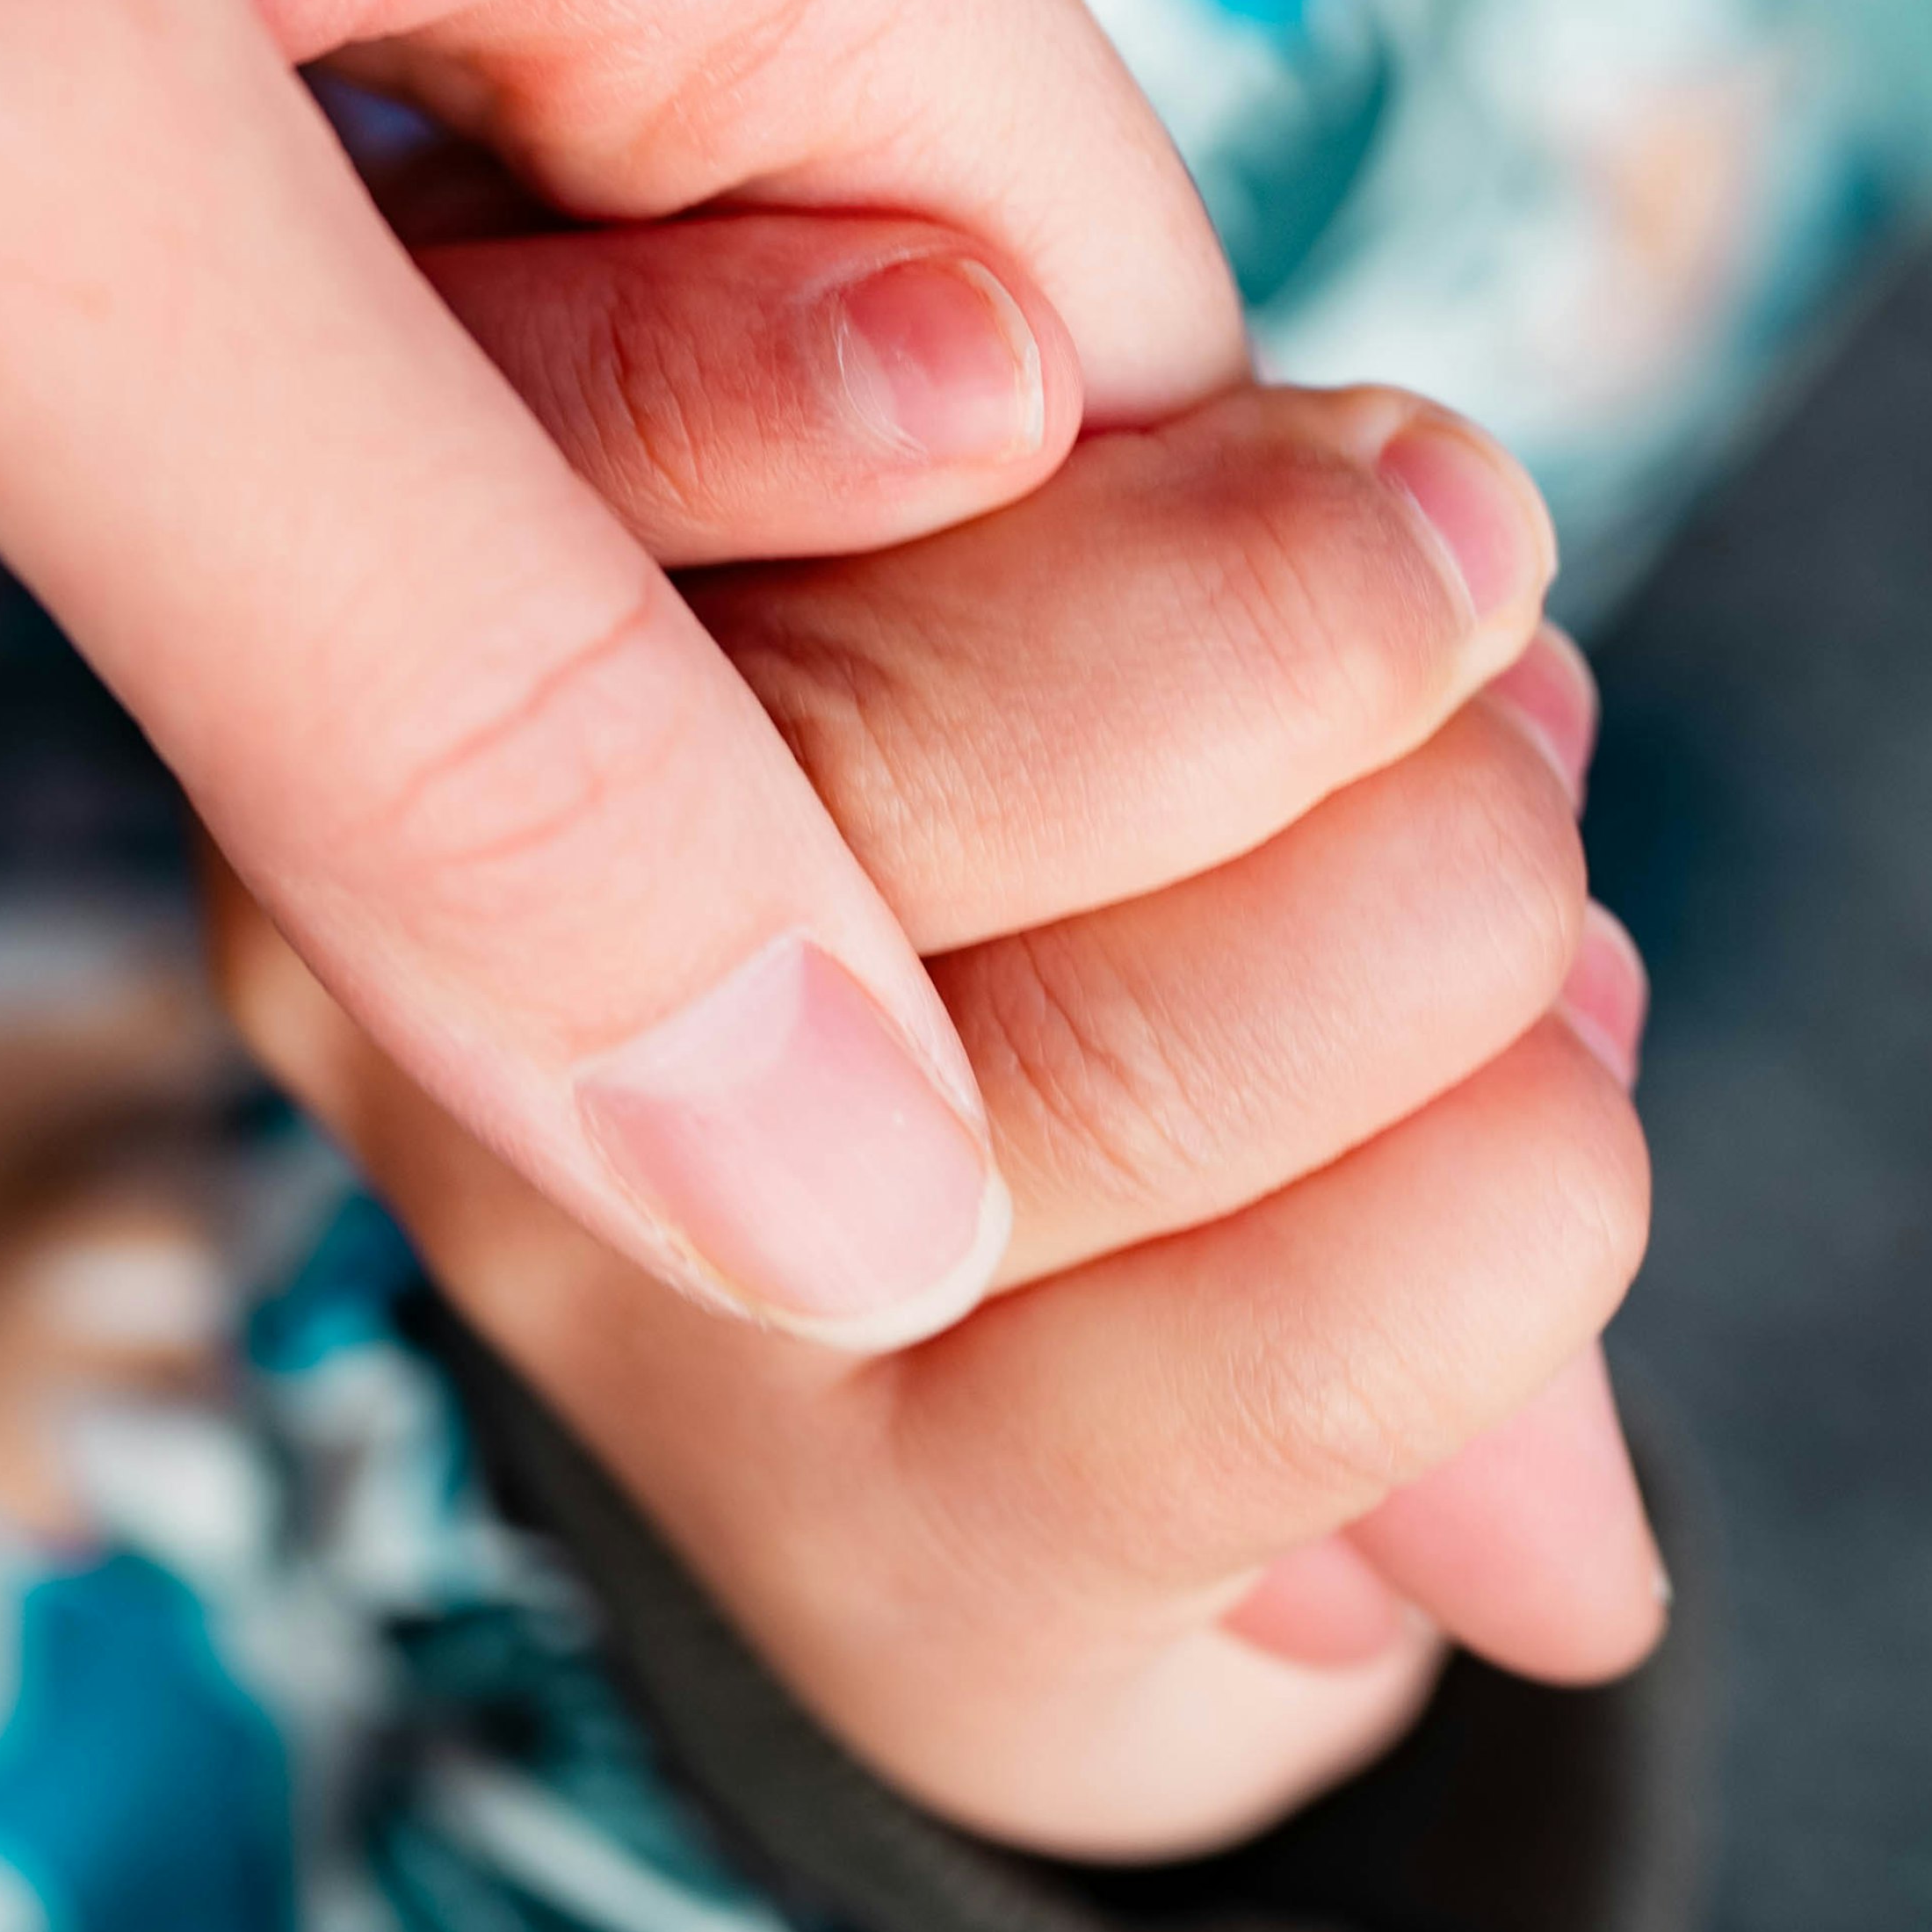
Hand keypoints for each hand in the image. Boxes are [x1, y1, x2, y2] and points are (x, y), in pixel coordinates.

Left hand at [0, 0, 1240, 1340]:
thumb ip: (448, 670)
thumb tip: (865, 1194)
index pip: (1122, 388)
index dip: (1089, 827)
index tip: (986, 1222)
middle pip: (886, 368)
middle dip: (754, 755)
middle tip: (622, 1146)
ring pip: (588, 309)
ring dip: (481, 617)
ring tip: (357, 887)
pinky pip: (356, 194)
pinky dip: (295, 445)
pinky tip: (195, 631)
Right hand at [215, 384, 1660, 1862]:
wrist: (1008, 1385)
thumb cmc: (1021, 792)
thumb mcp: (1014, 516)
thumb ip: (1122, 462)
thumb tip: (1408, 496)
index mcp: (374, 597)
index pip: (516, 443)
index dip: (792, 372)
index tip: (1109, 361)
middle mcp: (396, 976)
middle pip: (839, 767)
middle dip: (1276, 632)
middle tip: (1465, 547)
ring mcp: (613, 1303)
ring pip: (1089, 1079)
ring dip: (1444, 916)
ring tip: (1542, 847)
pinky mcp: (869, 1571)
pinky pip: (1281, 1365)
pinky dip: (1507, 1214)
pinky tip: (1556, 1131)